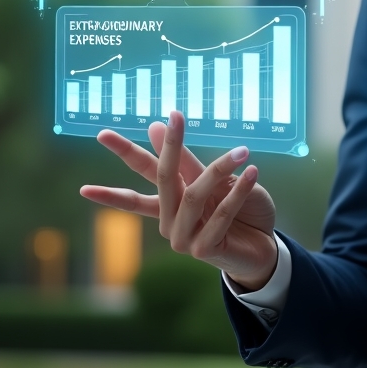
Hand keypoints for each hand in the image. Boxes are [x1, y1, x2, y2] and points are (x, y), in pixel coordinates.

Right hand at [80, 112, 278, 290]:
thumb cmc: (240, 211)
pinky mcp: (202, 251)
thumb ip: (187, 161)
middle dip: (167, 147)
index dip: (125, 152)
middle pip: (163, 177)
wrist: (264, 247)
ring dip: (220, 169)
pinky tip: (252, 172)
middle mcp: (169, 220)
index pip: (145, 171)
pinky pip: (221, 214)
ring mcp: (182, 238)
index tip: (102, 134)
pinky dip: (238, 191)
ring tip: (243, 150)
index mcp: (169, 201)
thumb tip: (154, 126)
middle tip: (173, 116)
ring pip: (194, 194)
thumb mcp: (217, 181)